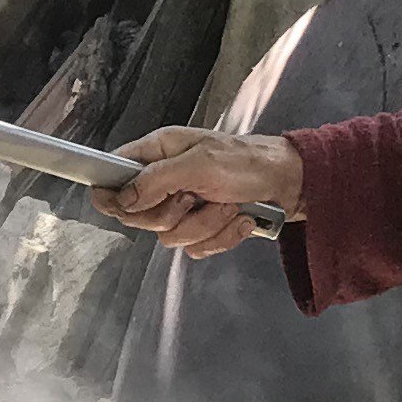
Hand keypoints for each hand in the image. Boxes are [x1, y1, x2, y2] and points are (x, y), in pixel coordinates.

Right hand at [96, 126, 302, 258]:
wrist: (291, 184)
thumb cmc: (248, 162)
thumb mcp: (200, 164)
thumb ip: (157, 179)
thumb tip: (123, 198)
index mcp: (159, 153)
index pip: (114, 175)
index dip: (110, 194)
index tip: (120, 206)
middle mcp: (166, 180)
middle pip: (139, 216)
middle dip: (173, 214)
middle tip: (195, 197)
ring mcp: (184, 207)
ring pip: (170, 236)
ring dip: (205, 225)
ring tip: (228, 204)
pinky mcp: (202, 228)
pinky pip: (195, 248)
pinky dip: (221, 237)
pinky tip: (238, 219)